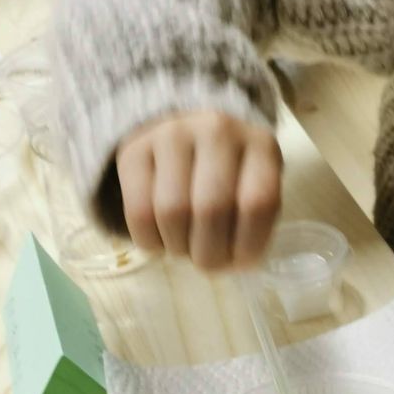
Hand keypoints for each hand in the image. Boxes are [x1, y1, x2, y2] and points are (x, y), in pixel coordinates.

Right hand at [116, 110, 282, 271]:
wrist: (184, 130)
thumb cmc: (229, 173)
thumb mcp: (255, 186)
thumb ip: (253, 221)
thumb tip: (236, 263)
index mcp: (260, 145)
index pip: (258, 203)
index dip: (249, 244)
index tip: (240, 262)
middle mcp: (217, 131)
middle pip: (211, 209)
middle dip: (209, 253)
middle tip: (208, 262)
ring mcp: (172, 134)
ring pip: (172, 211)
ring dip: (178, 248)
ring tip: (185, 248)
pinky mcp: (134, 148)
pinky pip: (138, 210)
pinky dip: (149, 241)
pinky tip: (160, 241)